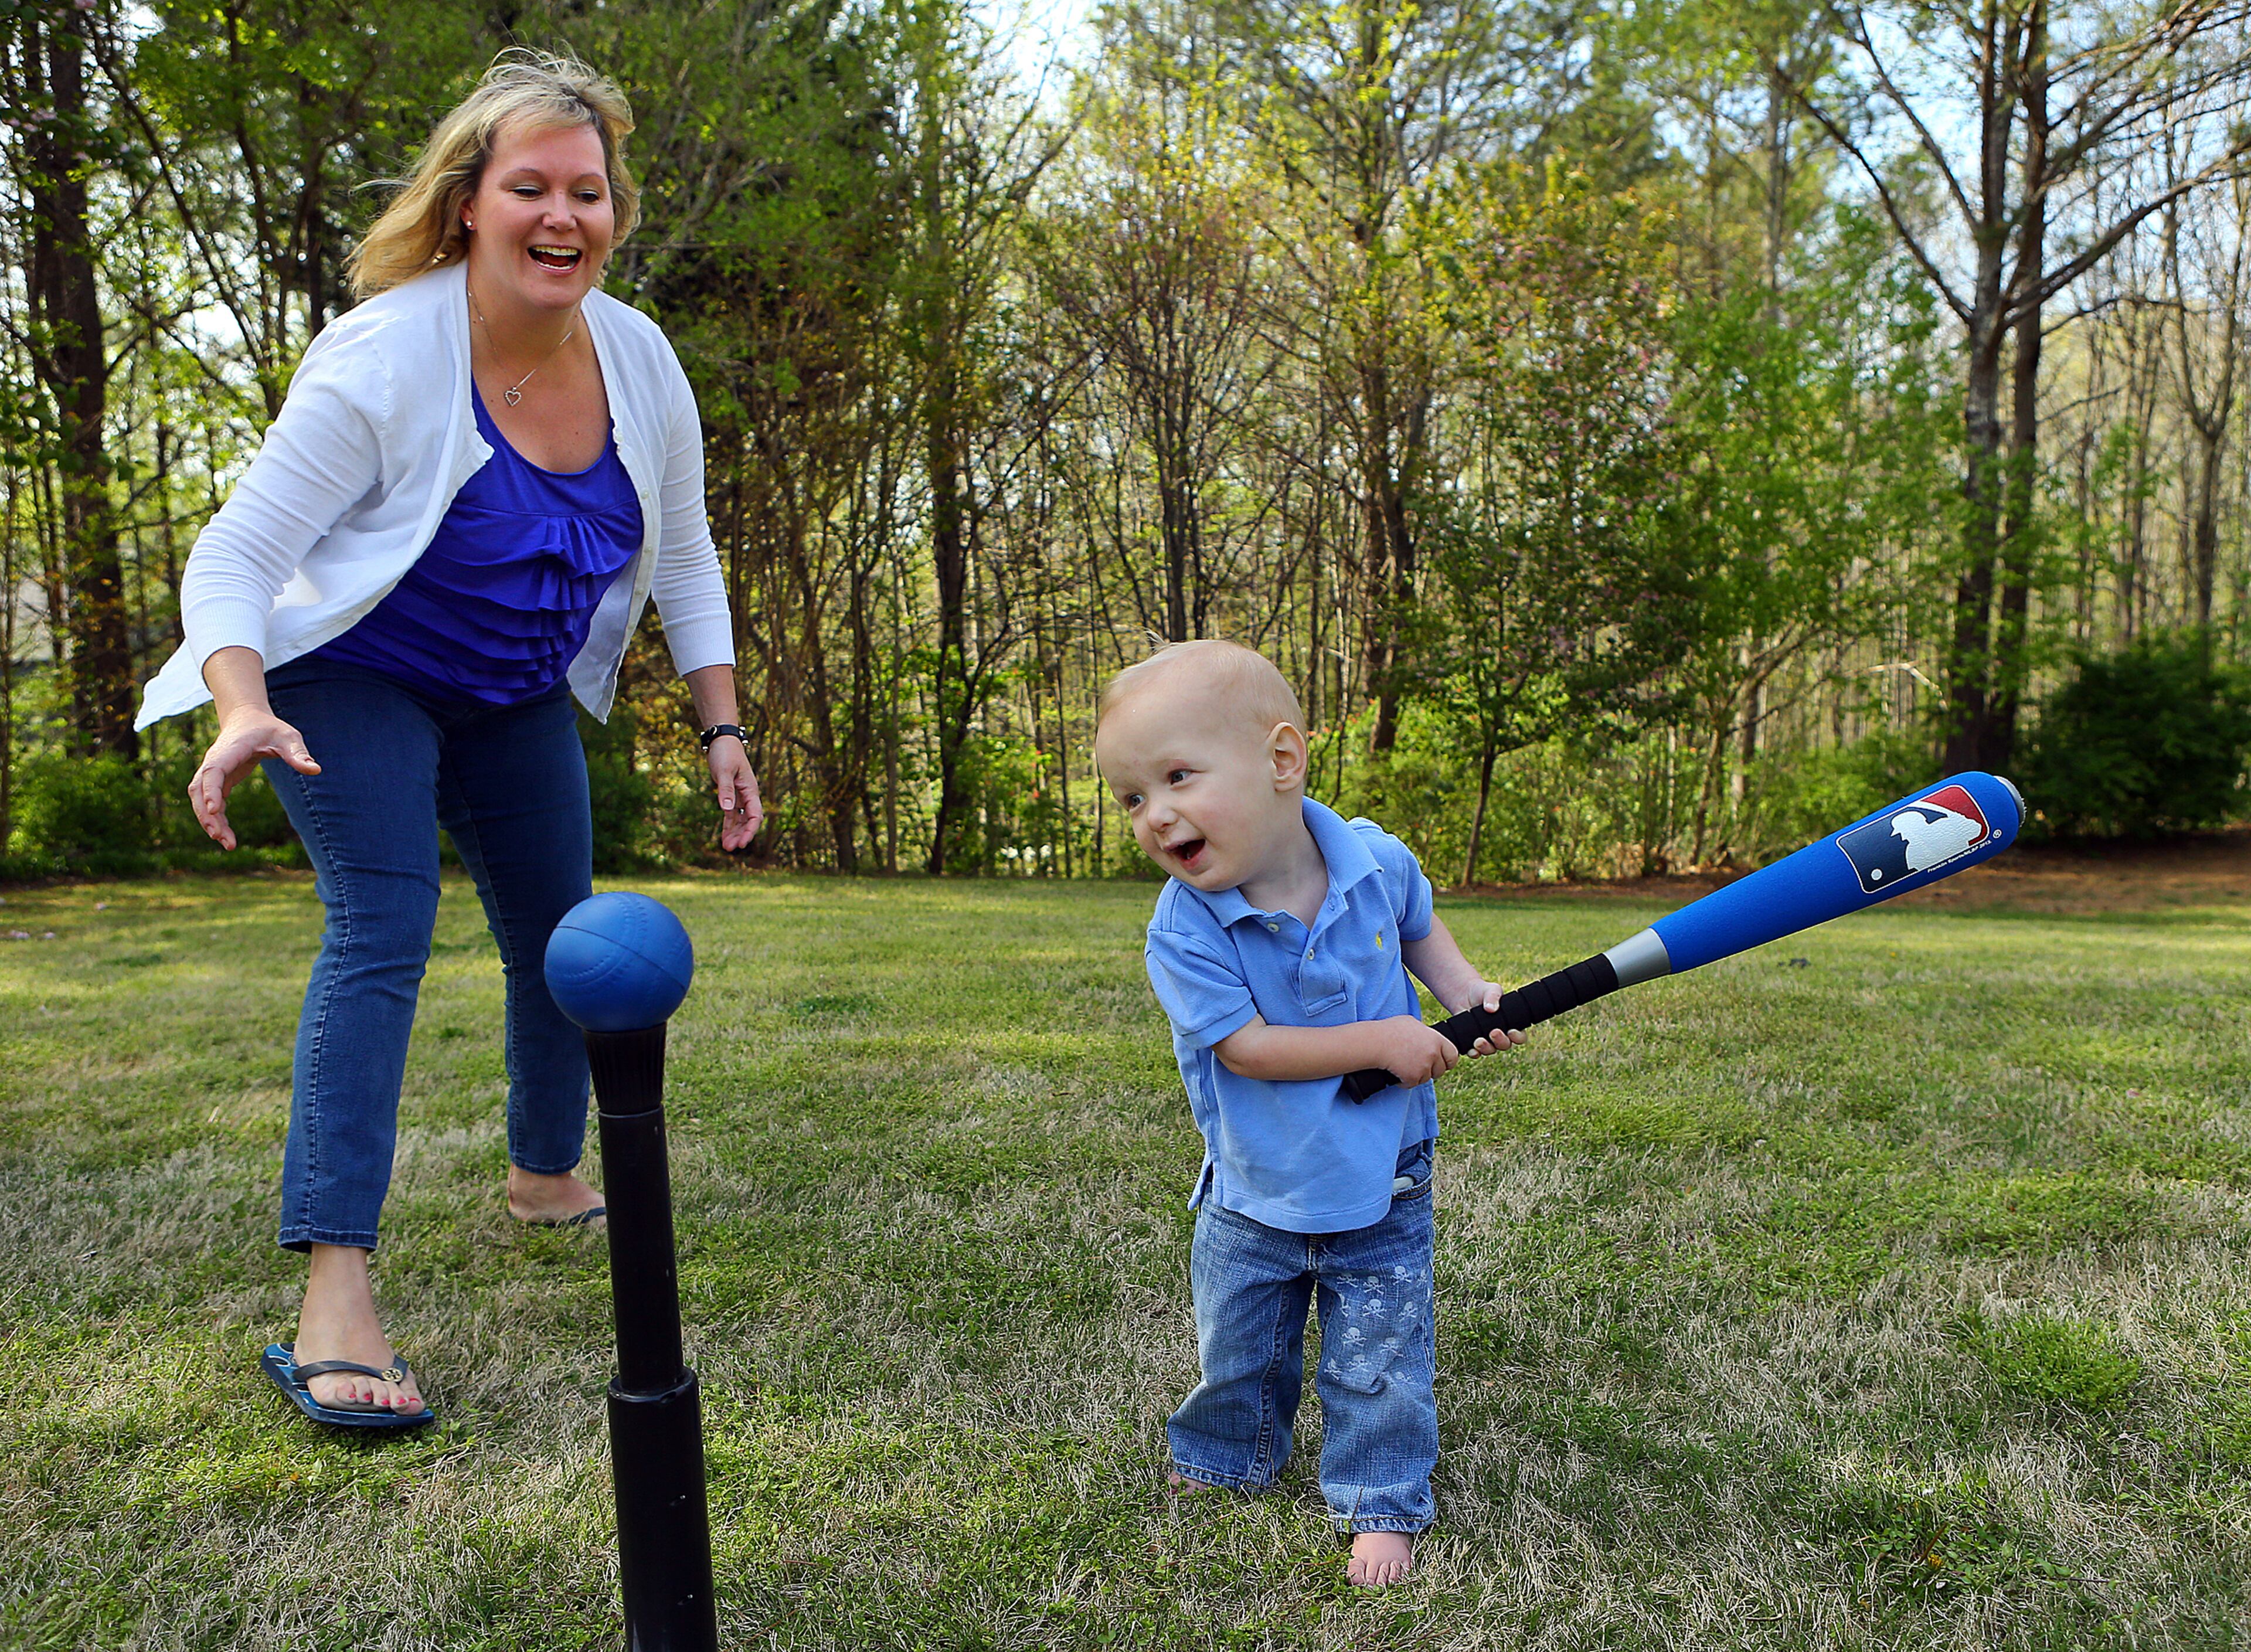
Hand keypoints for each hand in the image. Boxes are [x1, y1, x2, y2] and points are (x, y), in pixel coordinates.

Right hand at [190, 710, 318, 849]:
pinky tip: (225, 835)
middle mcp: (214, 761)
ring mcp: (213, 772)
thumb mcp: (288, 737)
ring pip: (200, 799)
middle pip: (200, 789)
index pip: (214, 770)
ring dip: (209, 821)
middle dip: (208, 814)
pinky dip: (215, 819)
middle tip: (222, 838)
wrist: (248, 720)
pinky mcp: (218, 781)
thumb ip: (298, 753)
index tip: (215, 810)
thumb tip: (316, 770)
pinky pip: (210, 802)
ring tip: (228, 844)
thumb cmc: (269, 728)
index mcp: (230, 749)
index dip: (211, 790)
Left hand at [708, 736, 762, 851]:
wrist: (722, 741)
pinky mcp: (730, 796)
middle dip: (741, 835)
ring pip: (740, 820)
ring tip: (726, 848)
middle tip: (731, 849)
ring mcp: (740, 796)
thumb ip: (726, 790)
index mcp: (751, 790)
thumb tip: (726, 809)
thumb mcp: (724, 771)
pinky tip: (724, 838)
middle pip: (749, 821)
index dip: (750, 830)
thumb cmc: (725, 753)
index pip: (755, 815)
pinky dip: (728, 826)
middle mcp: (748, 795)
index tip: (742, 842)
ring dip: (734, 833)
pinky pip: (731, 815)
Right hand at [1373, 1015, 1462, 1086]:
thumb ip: (1425, 1033)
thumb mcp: (1412, 1023)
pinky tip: (1396, 1073)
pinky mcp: (1414, 1077)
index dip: (1448, 1062)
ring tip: (1403, 1066)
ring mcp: (1424, 1066)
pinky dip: (1404, 1081)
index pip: (1453, 1055)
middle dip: (1430, 1071)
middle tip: (1418, 1067)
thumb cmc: (1390, 1030)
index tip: (1442, 1064)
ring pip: (1426, 1078)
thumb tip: (1428, 1037)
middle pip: (1440, 1070)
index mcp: (1436, 1039)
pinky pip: (1412, 1084)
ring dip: (1416, 1076)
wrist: (1375, 1042)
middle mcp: (1433, 1053)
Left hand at [1459, 981, 1528, 1056]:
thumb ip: (1493, 996)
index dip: (1518, 1037)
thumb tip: (1491, 1009)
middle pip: (1505, 1045)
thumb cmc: (1483, 991)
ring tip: (1478, 1041)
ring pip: (1490, 1050)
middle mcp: (1500, 1034)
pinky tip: (1471, 1050)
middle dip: (1500, 1041)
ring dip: (1486, 1048)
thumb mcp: (1491, 990)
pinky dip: (1474, 1053)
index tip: (1511, 1031)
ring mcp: (1486, 1039)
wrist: (1463, 994)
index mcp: (1510, 1024)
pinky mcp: (1472, 1041)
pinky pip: (1475, 1052)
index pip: (1520, 1036)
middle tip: (1493, 1032)